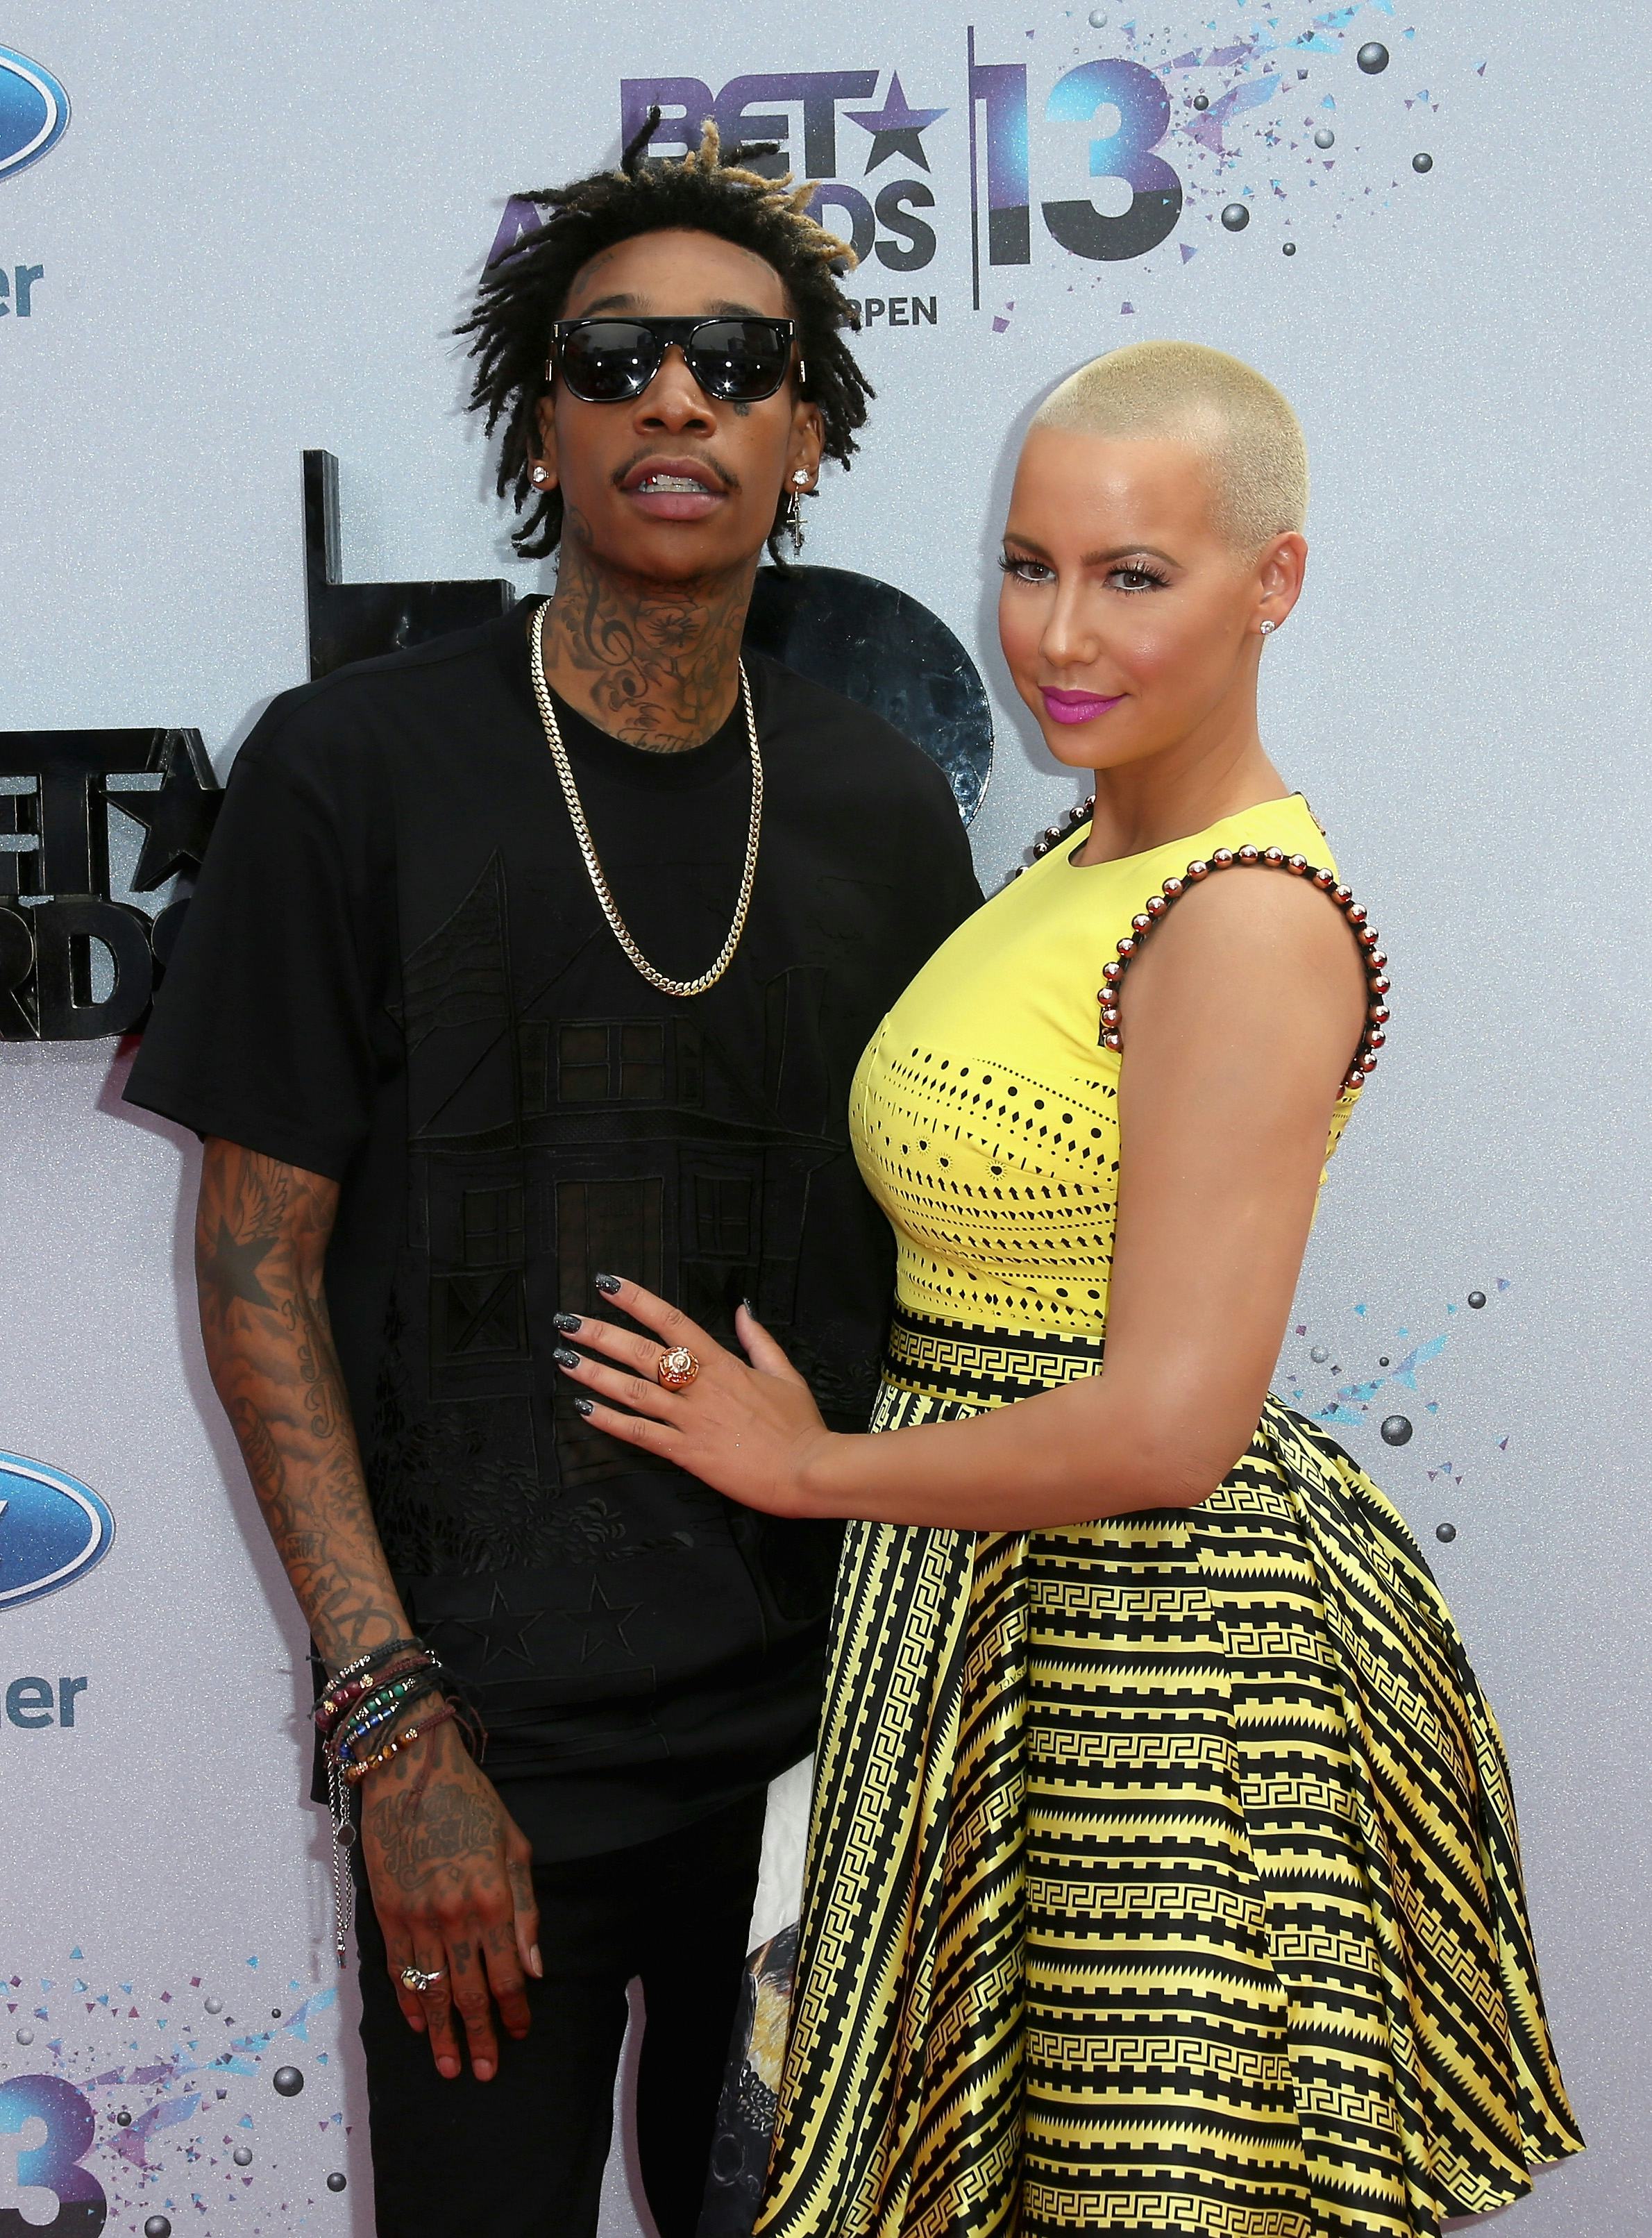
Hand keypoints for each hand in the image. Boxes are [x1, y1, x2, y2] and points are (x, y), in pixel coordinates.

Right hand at [358, 1720, 540, 2081]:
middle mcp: (455, 1917)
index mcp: (493, 1900)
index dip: (513, 2012)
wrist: (411, 1771)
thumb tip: (533, 1969)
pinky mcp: (387, 1913)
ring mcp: (416, 1918)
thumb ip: (526, 1912)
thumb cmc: (472, 1802)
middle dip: (479, 2037)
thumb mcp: (515, 1847)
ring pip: (432, 1991)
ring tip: (449, 2065)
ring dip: (442, 2032)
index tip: (518, 2035)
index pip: (507, 1976)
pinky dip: (409, 2001)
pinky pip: (398, 1970)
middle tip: (484, 2072)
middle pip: (470, 1993)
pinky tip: (419, 2023)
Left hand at [554, 1277, 835, 1516]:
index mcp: (724, 1364)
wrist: (808, 1472)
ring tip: (564, 1359)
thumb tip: (743, 1308)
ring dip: (595, 1373)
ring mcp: (692, 1420)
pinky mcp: (687, 1453)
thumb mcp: (785, 1373)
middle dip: (601, 1334)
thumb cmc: (800, 1426)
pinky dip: (609, 1421)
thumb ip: (759, 1340)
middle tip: (567, 1322)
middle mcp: (701, 1387)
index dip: (637, 1300)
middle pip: (642, 1352)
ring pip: (634, 1390)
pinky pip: (640, 1434)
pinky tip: (583, 1409)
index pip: (673, 1321)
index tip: (608, 1285)